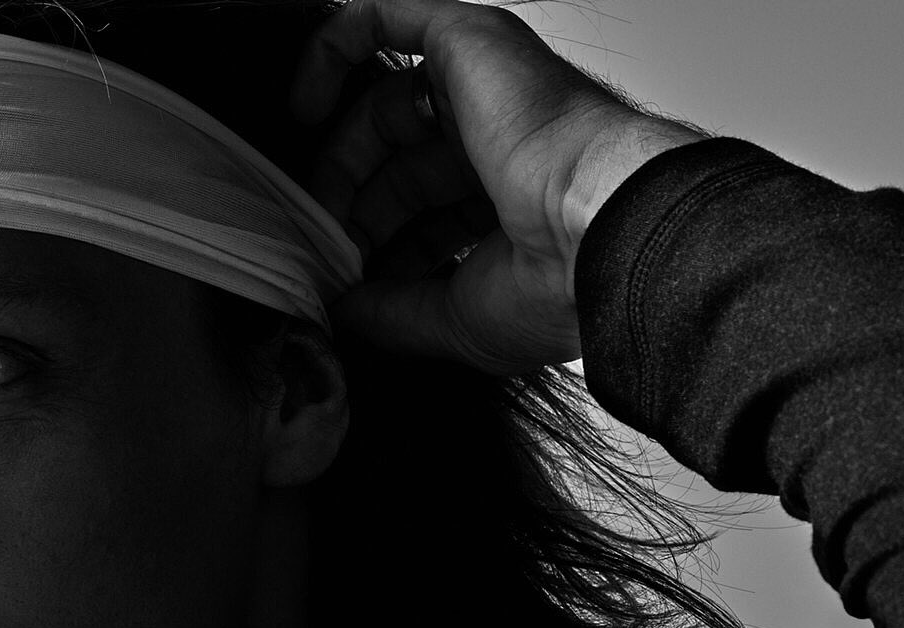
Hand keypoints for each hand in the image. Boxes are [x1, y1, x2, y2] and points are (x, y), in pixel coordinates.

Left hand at [290, 0, 708, 373]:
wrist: (601, 227)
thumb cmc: (559, 279)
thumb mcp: (458, 319)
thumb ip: (393, 313)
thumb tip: (344, 312)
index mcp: (514, 201)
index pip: (423, 212)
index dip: (376, 243)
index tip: (346, 281)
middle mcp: (504, 138)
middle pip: (397, 161)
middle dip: (351, 206)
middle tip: (322, 246)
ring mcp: (488, 84)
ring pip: (384, 101)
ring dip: (336, 155)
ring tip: (310, 205)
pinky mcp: (468, 41)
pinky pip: (384, 15)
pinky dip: (332, 51)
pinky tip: (302, 109)